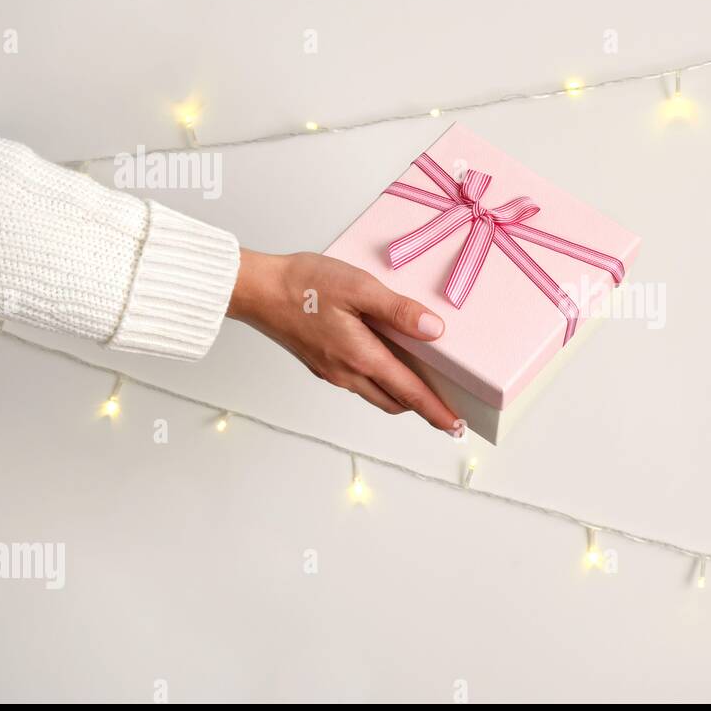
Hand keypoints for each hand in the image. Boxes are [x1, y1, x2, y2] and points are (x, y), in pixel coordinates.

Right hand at [226, 249, 459, 431]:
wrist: (255, 290)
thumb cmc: (302, 284)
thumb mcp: (359, 288)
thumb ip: (399, 311)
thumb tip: (434, 331)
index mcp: (361, 357)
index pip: (410, 393)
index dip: (436, 411)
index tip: (455, 426)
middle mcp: (347, 373)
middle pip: (394, 401)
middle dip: (421, 407)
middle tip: (446, 405)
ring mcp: (331, 371)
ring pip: (375, 393)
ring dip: (399, 394)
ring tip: (421, 383)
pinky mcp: (320, 364)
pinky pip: (358, 382)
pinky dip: (379, 380)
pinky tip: (385, 359)